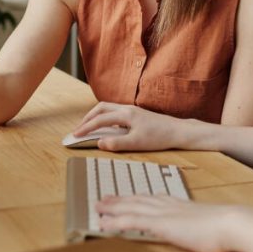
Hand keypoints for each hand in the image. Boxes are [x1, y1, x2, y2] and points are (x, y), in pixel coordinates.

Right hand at [72, 102, 186, 151]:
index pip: (99, 119)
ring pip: (108, 108)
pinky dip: (105, 117)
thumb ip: (116, 143)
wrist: (178, 131)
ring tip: (89, 127)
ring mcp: (132, 110)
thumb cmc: (159, 137)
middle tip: (79, 130)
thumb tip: (99, 143)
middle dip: (87, 118)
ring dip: (96, 116)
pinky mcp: (136, 114)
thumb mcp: (137, 143)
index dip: (85, 128)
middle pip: (101, 108)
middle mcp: (127, 109)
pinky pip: (115, 111)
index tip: (75, 135)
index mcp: (126, 114)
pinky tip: (107, 127)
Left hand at [97, 196, 236, 251]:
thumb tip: (200, 228)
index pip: (152, 198)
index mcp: (179, 204)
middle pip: (138, 200)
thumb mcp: (208, 223)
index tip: (127, 196)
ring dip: (112, 208)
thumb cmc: (225, 227)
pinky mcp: (161, 224)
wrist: (231, 223)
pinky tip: (104, 223)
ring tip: (98, 208)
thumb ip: (198, 223)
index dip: (137, 197)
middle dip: (120, 199)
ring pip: (131, 208)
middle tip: (104, 199)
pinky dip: (116, 222)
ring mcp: (163, 214)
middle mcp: (168, 205)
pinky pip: (132, 222)